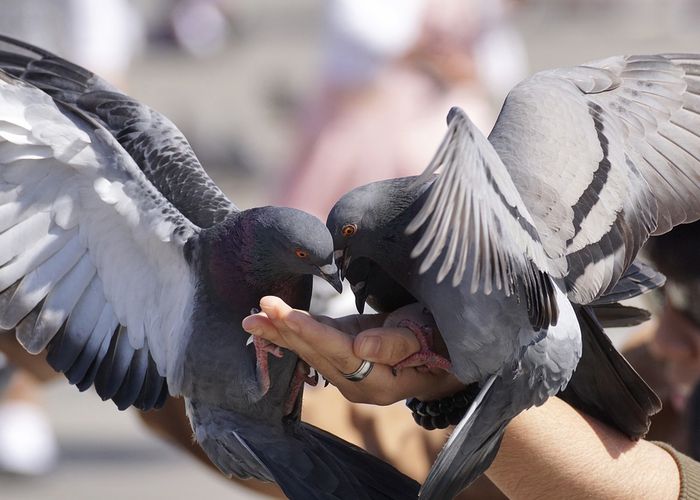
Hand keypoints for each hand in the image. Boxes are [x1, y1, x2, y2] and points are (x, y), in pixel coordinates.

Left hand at [242, 296, 463, 404]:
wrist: (448, 352)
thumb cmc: (443, 342)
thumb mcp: (427, 338)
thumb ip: (395, 345)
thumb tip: (361, 348)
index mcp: (378, 382)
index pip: (338, 354)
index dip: (309, 332)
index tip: (281, 314)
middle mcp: (358, 383)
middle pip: (317, 354)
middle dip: (285, 331)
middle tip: (257, 310)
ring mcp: (349, 372)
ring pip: (311, 350)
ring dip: (282, 332)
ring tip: (253, 317)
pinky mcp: (346, 354)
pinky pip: (316, 344)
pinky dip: (294, 332)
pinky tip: (271, 323)